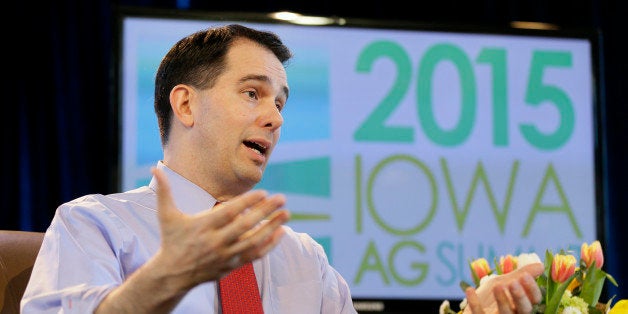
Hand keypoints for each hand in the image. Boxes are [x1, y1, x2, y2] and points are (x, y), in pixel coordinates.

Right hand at [152, 167, 290, 285]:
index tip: (263, 192)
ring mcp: (225, 255)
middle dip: (265, 211)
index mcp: (202, 226)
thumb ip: (164, 191)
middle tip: (282, 198)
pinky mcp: (231, 265)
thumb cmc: (171, 240)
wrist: (172, 274)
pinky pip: (254, 255)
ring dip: (272, 227)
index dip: (247, 203)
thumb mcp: (166, 216)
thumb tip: (155, 168)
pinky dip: (269, 244)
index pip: (229, 212)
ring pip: (254, 241)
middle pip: (245, 226)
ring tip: (286, 214)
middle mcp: (215, 241)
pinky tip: (281, 232)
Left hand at [464, 263, 542, 313]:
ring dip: (502, 300)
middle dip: (520, 297)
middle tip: (513, 283)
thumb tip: (541, 266)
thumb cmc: (492, 295)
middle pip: (524, 310)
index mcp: (521, 304)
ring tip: (497, 285)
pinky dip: (474, 303)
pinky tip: (470, 289)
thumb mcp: (505, 282)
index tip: (525, 275)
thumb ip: (521, 275)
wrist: (472, 306)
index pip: (534, 300)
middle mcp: (514, 313)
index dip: (531, 289)